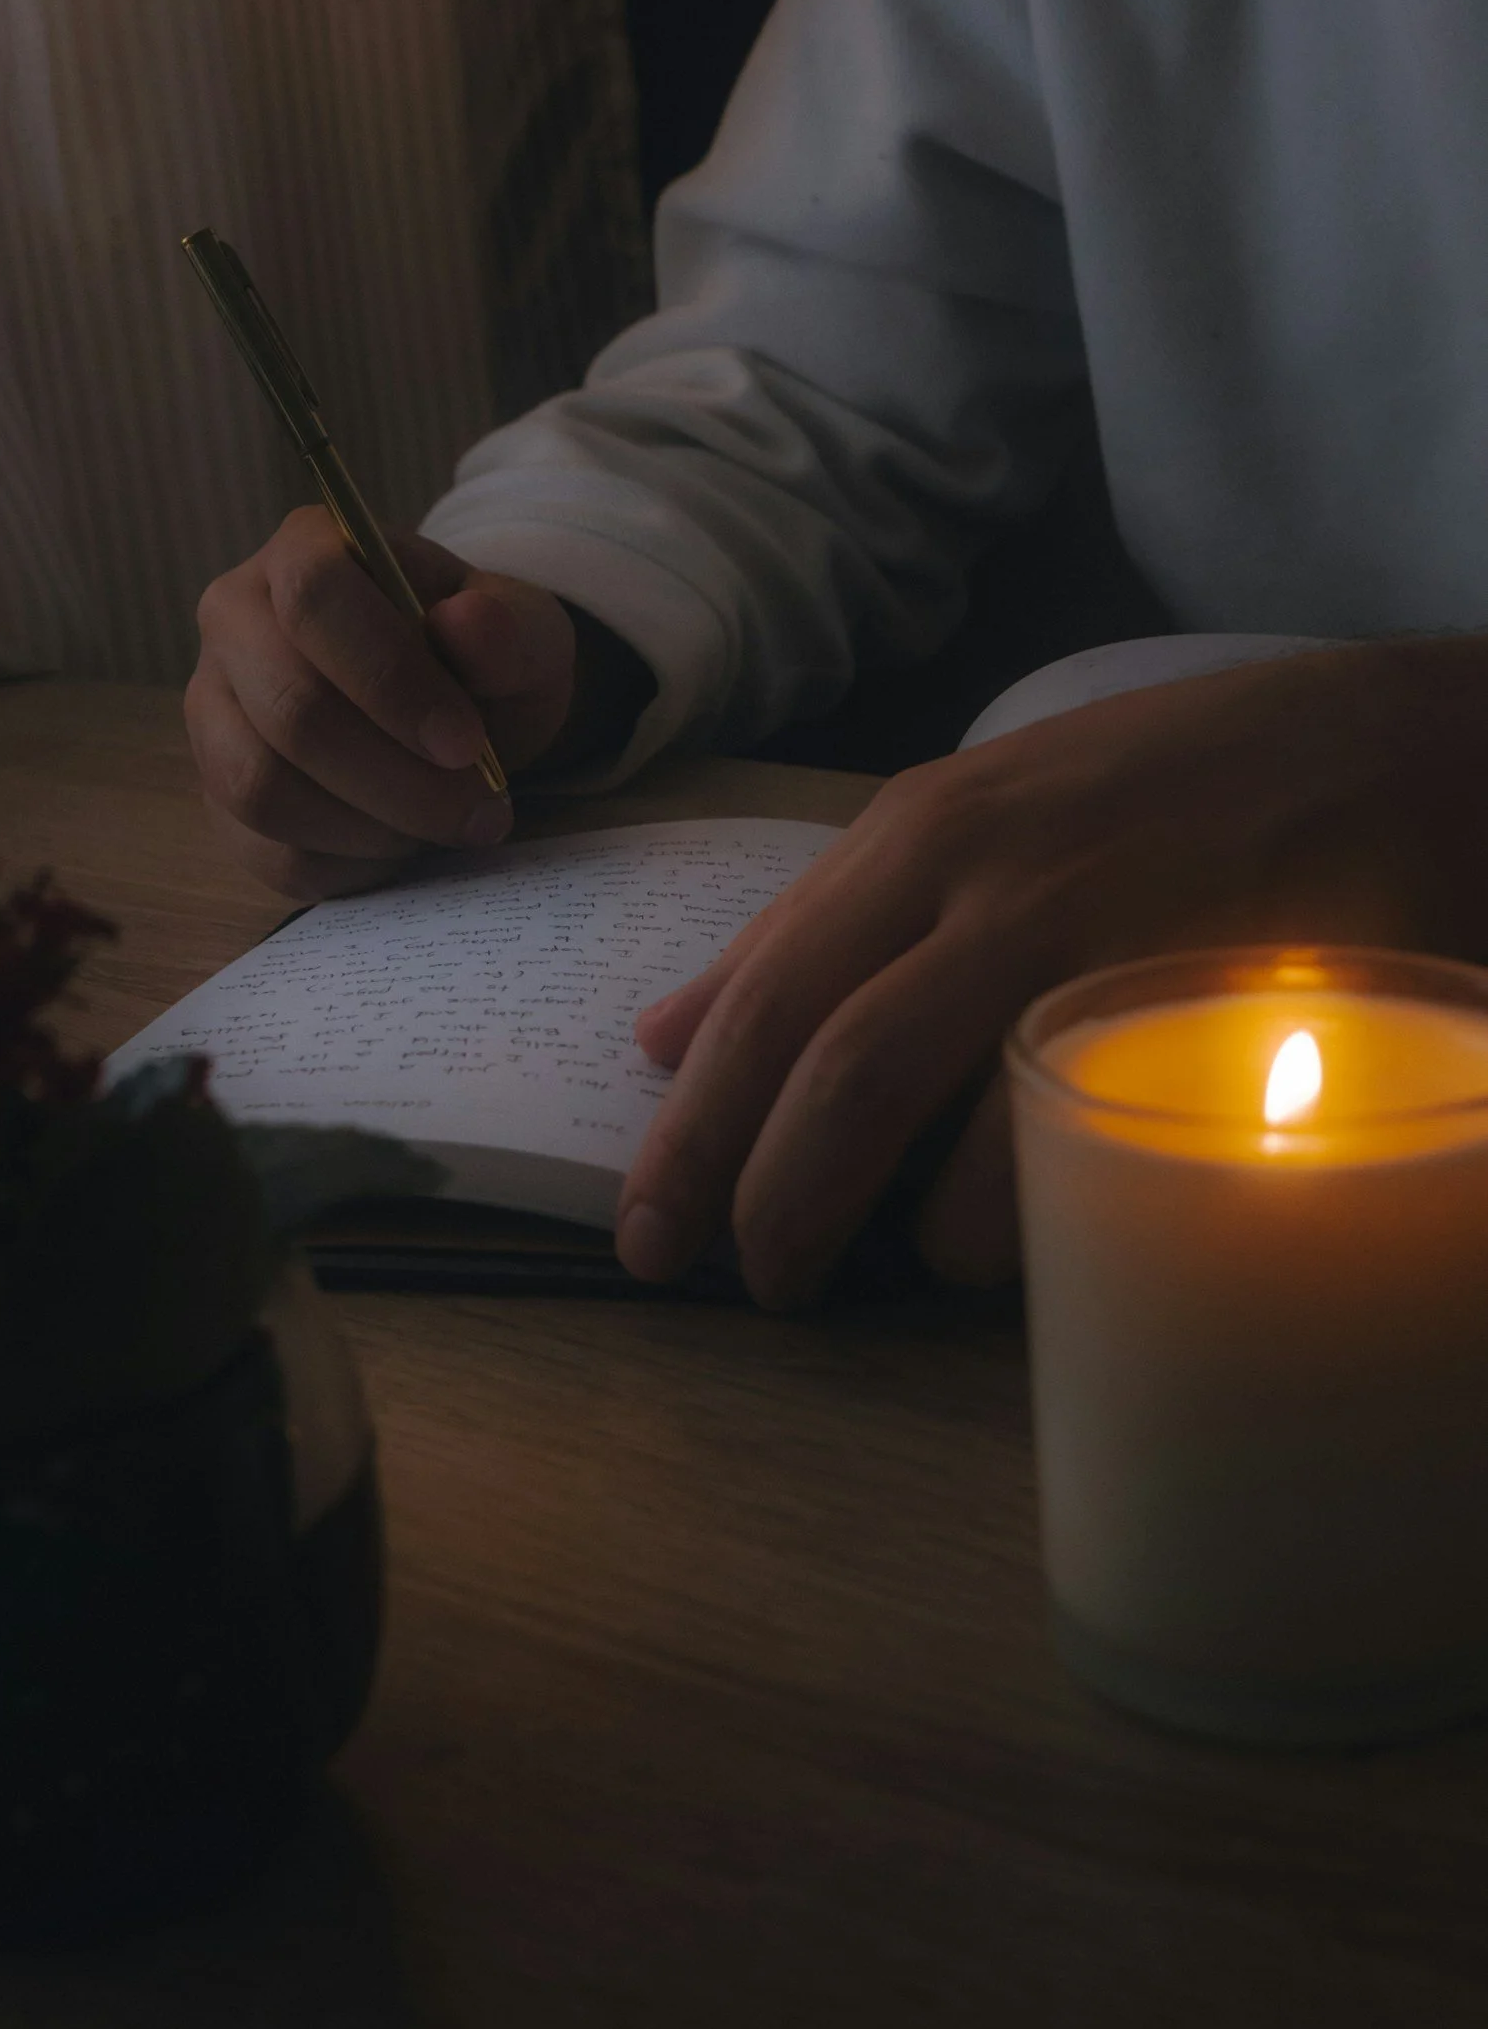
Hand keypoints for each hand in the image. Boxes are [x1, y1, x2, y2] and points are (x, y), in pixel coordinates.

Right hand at [188, 508, 581, 898]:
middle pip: (289, 710)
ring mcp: (213, 712)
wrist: (455, 718)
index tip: (466, 745)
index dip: (390, 680)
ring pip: (262, 790)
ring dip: (374, 827)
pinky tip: (403, 842)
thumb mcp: (521, 634)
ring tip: (444, 823)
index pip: (313, 598)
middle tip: (480, 809)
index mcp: (304, 550)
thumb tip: (471, 625)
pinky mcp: (217, 795)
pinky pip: (267, 851)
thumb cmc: (480, 661)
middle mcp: (234, 620)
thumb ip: (506, 629)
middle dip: (399, 780)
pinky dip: (350, 864)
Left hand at [614, 640, 1487, 1308]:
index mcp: (915, 833)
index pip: (762, 996)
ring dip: (888, 1224)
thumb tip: (663, 1034)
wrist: (1387, 745)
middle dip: (764, 1196)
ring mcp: (1090, 929)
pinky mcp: (1189, 990)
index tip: (641, 1229)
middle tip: (748, 1283)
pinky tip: (1008, 1242)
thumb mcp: (970, 825)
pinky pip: (1066, 1132)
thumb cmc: (1160, 796)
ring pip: (936, 1102)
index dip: (689, 1128)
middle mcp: (982, 872)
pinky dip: (1017, 1212)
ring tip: (878, 1275)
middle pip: (828, 1064)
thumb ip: (816, 927)